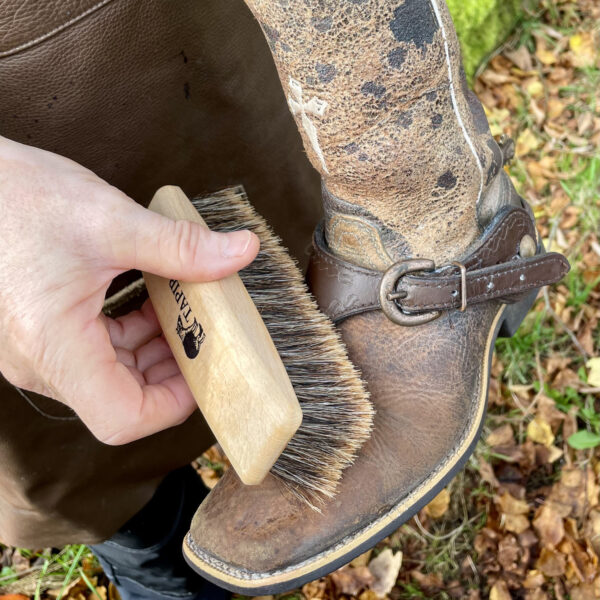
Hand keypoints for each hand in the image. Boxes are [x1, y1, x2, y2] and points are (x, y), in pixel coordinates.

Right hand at [0, 136, 258, 443]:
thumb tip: (242, 251)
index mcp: (53, 346)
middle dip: (173, 370)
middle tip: (208, 334)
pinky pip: (96, 351)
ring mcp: (37, 349)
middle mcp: (41, 360)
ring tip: (187, 312)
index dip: (172, 405)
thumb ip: (181, 245)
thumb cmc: (15, 198)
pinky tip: (153, 302)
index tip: (207, 370)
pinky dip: (132, 335)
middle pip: (123, 398)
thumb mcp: (109, 220)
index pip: (122, 418)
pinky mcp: (40, 331)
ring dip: (156, 349)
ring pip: (113, 375)